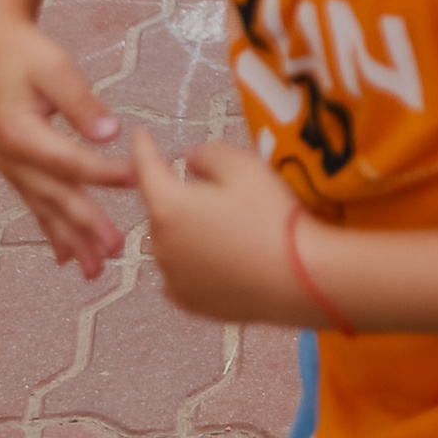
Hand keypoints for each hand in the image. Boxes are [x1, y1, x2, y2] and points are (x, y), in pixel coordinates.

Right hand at [0, 13, 133, 277]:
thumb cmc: (23, 53)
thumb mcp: (54, 68)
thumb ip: (80, 102)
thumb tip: (111, 132)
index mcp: (19, 134)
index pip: (68, 162)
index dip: (102, 174)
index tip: (136, 181)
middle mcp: (10, 159)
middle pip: (55, 197)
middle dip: (86, 226)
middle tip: (116, 249)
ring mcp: (9, 167)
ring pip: (43, 210)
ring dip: (70, 239)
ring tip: (94, 270)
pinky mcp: (13, 167)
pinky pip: (34, 205)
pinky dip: (51, 230)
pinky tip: (65, 255)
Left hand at [130, 128, 318, 324]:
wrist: (298, 277)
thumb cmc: (270, 216)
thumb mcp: (243, 166)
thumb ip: (207, 154)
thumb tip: (188, 159)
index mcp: (168, 208)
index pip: (146, 169)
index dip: (142, 148)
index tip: (138, 134)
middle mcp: (161, 246)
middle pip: (159, 209)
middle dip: (174, 194)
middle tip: (209, 188)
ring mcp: (173, 279)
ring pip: (169, 242)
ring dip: (183, 229)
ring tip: (220, 226)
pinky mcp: (188, 303)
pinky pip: (179, 273)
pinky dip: (189, 261)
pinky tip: (215, 257)